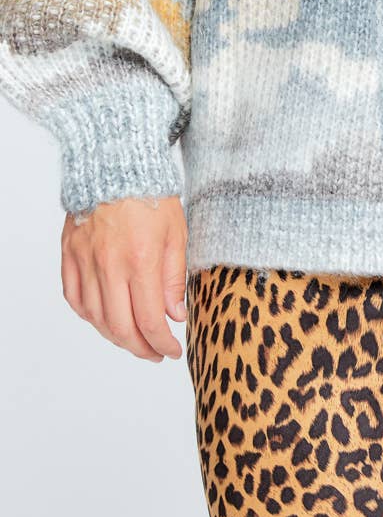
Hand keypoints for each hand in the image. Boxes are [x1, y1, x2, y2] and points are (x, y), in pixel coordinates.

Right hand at [61, 195, 188, 360]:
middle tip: (155, 353)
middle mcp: (110, 266)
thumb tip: (175, 315)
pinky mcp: (70, 255)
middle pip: (121, 328)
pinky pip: (75, 298)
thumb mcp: (177, 231)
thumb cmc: (152, 193)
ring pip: (96, 318)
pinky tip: (104, 319)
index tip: (172, 350)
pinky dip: (89, 316)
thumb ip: (174, 277)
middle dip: (141, 348)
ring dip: (116, 337)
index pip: (150, 320)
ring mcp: (86, 262)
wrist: (116, 162)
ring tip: (134, 339)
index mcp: (141, 260)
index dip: (162, 343)